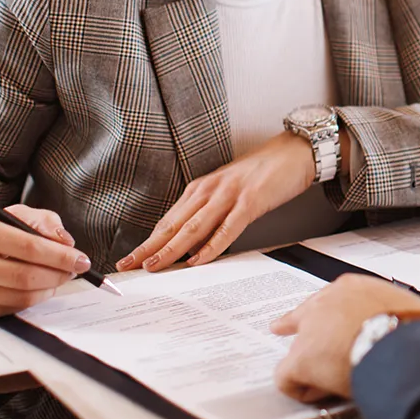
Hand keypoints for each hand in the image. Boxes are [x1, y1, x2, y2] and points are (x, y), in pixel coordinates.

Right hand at [0, 205, 91, 319]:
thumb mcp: (12, 214)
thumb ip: (43, 221)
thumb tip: (66, 242)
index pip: (27, 247)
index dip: (59, 255)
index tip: (81, 258)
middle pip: (25, 276)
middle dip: (58, 274)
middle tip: (76, 269)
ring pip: (21, 296)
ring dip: (50, 288)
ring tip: (60, 276)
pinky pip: (13, 308)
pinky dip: (34, 299)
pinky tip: (40, 286)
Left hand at [117, 132, 314, 272]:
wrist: (292, 152)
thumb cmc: (260, 175)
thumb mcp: (226, 193)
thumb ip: (208, 214)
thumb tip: (191, 245)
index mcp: (200, 189)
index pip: (167, 221)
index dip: (147, 242)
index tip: (129, 259)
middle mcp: (208, 190)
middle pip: (172, 225)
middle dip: (148, 248)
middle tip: (127, 266)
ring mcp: (228, 195)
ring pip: (193, 227)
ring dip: (171, 249)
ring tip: (153, 266)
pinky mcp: (249, 201)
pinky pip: (226, 228)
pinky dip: (210, 246)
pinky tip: (198, 260)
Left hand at [271, 274, 419, 400]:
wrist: (404, 346)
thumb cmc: (416, 330)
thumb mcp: (409, 309)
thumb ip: (397, 314)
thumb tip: (414, 328)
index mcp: (353, 288)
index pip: (331, 297)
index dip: (325, 311)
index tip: (319, 315)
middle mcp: (326, 303)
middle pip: (305, 316)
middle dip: (299, 327)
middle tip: (279, 327)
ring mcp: (311, 330)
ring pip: (299, 348)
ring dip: (311, 365)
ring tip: (324, 383)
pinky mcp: (302, 359)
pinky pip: (287, 377)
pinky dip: (298, 388)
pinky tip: (311, 394)